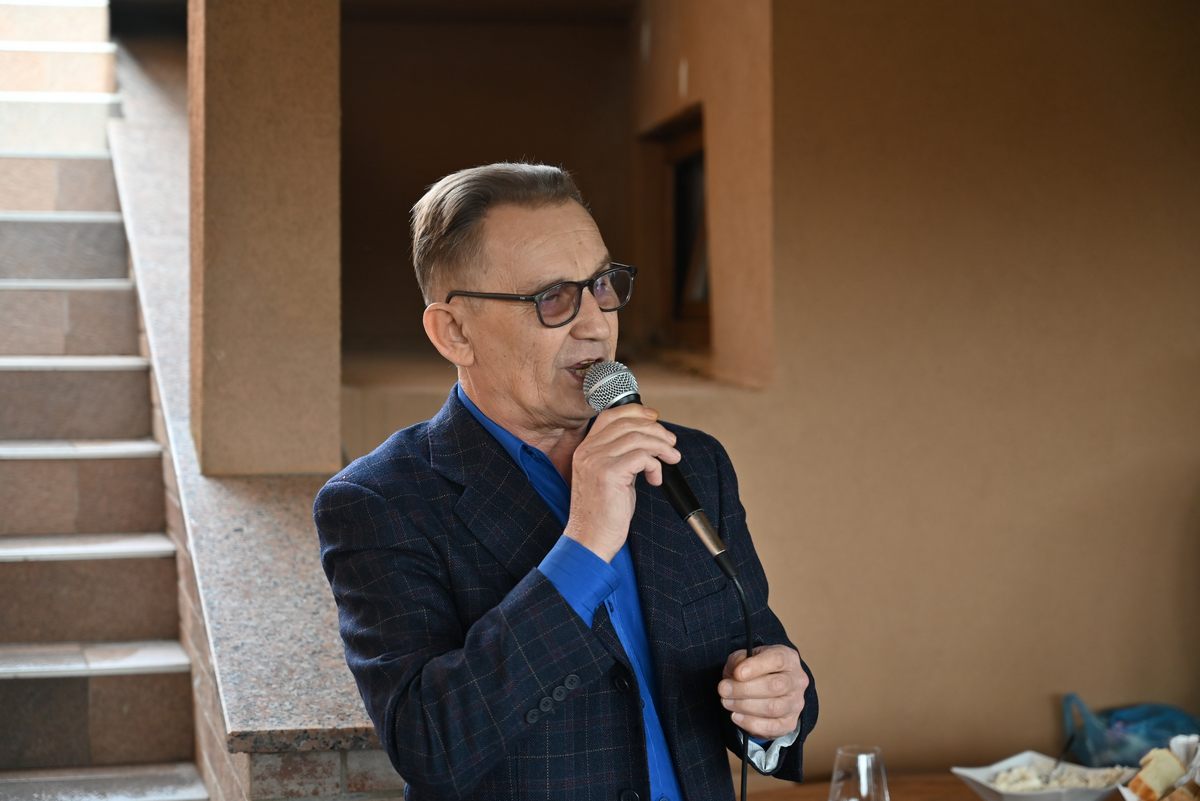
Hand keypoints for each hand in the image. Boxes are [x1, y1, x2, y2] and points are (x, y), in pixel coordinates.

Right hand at [563, 404, 680, 561]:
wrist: (590, 539)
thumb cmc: (603, 513)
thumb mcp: (609, 476)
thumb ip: (621, 456)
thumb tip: (648, 440)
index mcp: (586, 448)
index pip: (611, 415)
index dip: (637, 412)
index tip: (655, 419)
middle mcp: (588, 450)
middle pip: (628, 422)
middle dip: (656, 430)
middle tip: (671, 444)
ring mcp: (596, 461)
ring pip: (638, 437)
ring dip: (662, 446)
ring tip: (671, 459)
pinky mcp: (609, 473)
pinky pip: (642, 456)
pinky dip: (655, 465)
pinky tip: (655, 479)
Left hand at [718, 645, 807, 739]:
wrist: (769, 688)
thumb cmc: (756, 670)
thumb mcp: (745, 657)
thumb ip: (739, 661)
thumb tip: (735, 673)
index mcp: (788, 658)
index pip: (777, 660)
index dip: (756, 667)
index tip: (737, 673)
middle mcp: (797, 680)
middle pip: (775, 686)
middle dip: (745, 689)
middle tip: (723, 690)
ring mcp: (796, 703)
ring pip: (773, 708)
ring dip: (745, 706)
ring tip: (727, 702)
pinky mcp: (790, 723)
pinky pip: (772, 727)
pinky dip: (751, 723)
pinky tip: (736, 716)